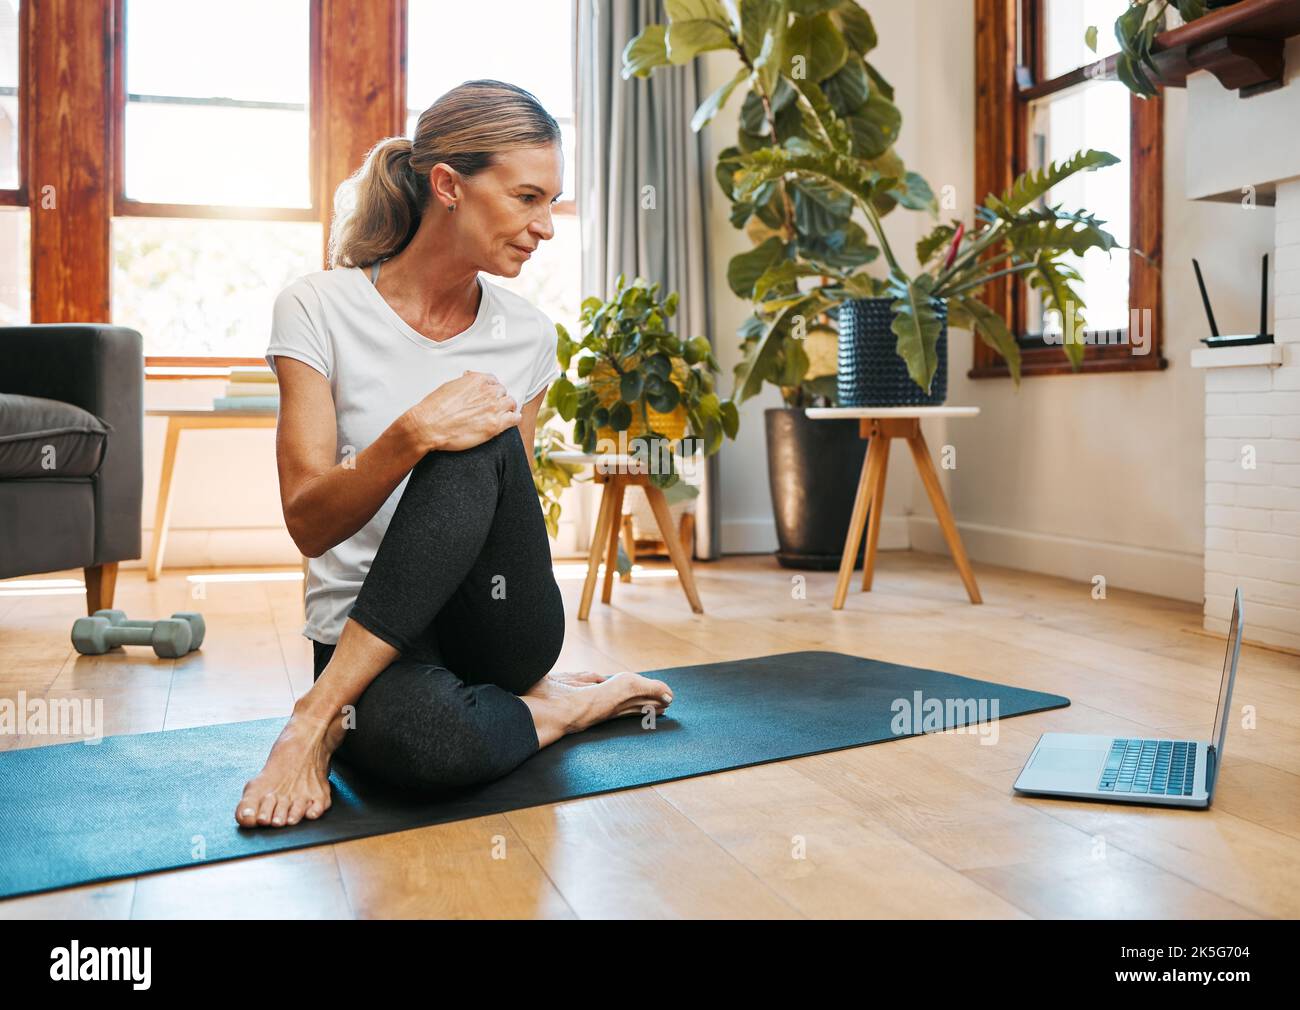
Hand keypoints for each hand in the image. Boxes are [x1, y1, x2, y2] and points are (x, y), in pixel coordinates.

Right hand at [405, 370, 520, 451]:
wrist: (428, 426)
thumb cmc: (434, 408)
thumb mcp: (449, 386)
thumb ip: (464, 382)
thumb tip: (469, 378)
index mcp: (477, 379)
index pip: (493, 380)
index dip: (490, 389)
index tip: (487, 396)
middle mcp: (488, 391)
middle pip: (503, 392)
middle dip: (497, 399)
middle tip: (490, 408)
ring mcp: (493, 408)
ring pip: (511, 403)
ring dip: (507, 408)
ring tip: (500, 415)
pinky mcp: (495, 425)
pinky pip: (515, 418)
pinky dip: (513, 419)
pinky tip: (507, 423)